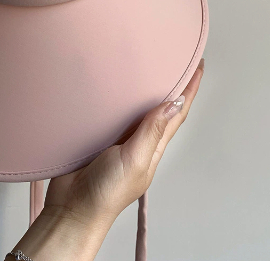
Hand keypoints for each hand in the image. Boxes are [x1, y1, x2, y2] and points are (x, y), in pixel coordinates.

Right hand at [44, 59, 204, 224]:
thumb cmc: (106, 192)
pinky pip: (112, 113)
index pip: (176, 114)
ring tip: (150, 69)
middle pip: (160, 108)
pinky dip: (117, 100)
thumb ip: (151, 132)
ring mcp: (118, 139)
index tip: (197, 68)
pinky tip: (113, 89)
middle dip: (172, 86)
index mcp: (152, 148)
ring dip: (146, 91)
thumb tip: (173, 103)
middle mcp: (138, 141)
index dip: (189, 91)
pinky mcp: (98, 136)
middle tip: (177, 61)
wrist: (72, 207)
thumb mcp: (134, 160)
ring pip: (136, 109)